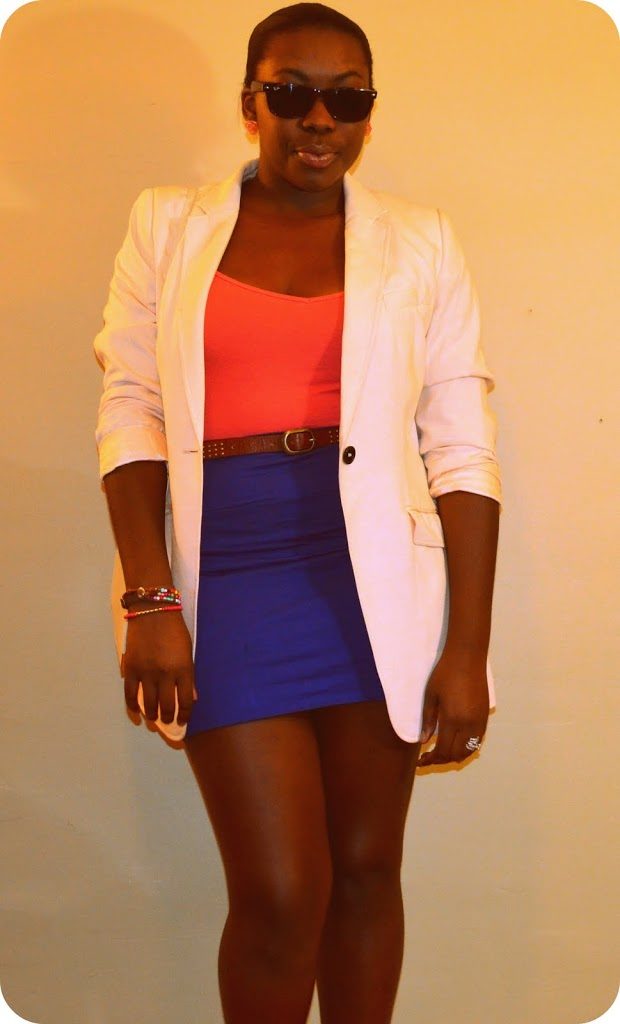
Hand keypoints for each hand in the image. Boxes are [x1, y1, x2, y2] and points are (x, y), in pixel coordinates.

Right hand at [122, 611, 196, 726]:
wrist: (153, 610)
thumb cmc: (174, 630)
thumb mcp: (188, 651)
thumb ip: (189, 676)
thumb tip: (192, 698)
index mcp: (183, 669)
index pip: (186, 700)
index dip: (185, 715)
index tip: (183, 721)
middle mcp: (165, 674)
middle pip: (167, 705)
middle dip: (167, 718)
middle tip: (167, 722)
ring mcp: (146, 672)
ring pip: (149, 704)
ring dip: (152, 715)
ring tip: (153, 719)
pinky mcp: (131, 668)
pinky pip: (130, 694)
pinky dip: (132, 707)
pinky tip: (137, 713)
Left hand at [417, 647, 488, 766]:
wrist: (467, 658)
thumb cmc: (444, 674)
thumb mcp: (430, 696)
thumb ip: (428, 720)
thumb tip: (425, 741)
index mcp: (452, 720)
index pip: (443, 751)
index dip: (431, 760)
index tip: (421, 761)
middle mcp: (469, 725)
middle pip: (457, 754)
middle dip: (442, 760)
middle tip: (429, 757)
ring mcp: (480, 722)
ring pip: (469, 750)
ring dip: (455, 755)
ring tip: (441, 752)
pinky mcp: (485, 717)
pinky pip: (477, 741)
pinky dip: (467, 747)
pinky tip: (456, 742)